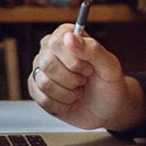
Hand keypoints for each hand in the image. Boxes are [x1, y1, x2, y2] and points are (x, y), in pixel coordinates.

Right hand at [28, 23, 145, 131]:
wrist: (107, 109)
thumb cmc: (109, 84)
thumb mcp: (109, 66)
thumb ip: (92, 49)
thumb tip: (69, 37)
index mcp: (67, 36)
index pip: (56, 42)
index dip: (73, 60)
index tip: (89, 69)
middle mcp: (50, 49)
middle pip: (47, 63)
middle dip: (71, 79)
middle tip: (84, 80)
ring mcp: (41, 69)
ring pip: (43, 82)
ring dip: (67, 93)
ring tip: (78, 91)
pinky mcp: (36, 89)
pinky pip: (41, 98)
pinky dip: (60, 104)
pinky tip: (69, 100)